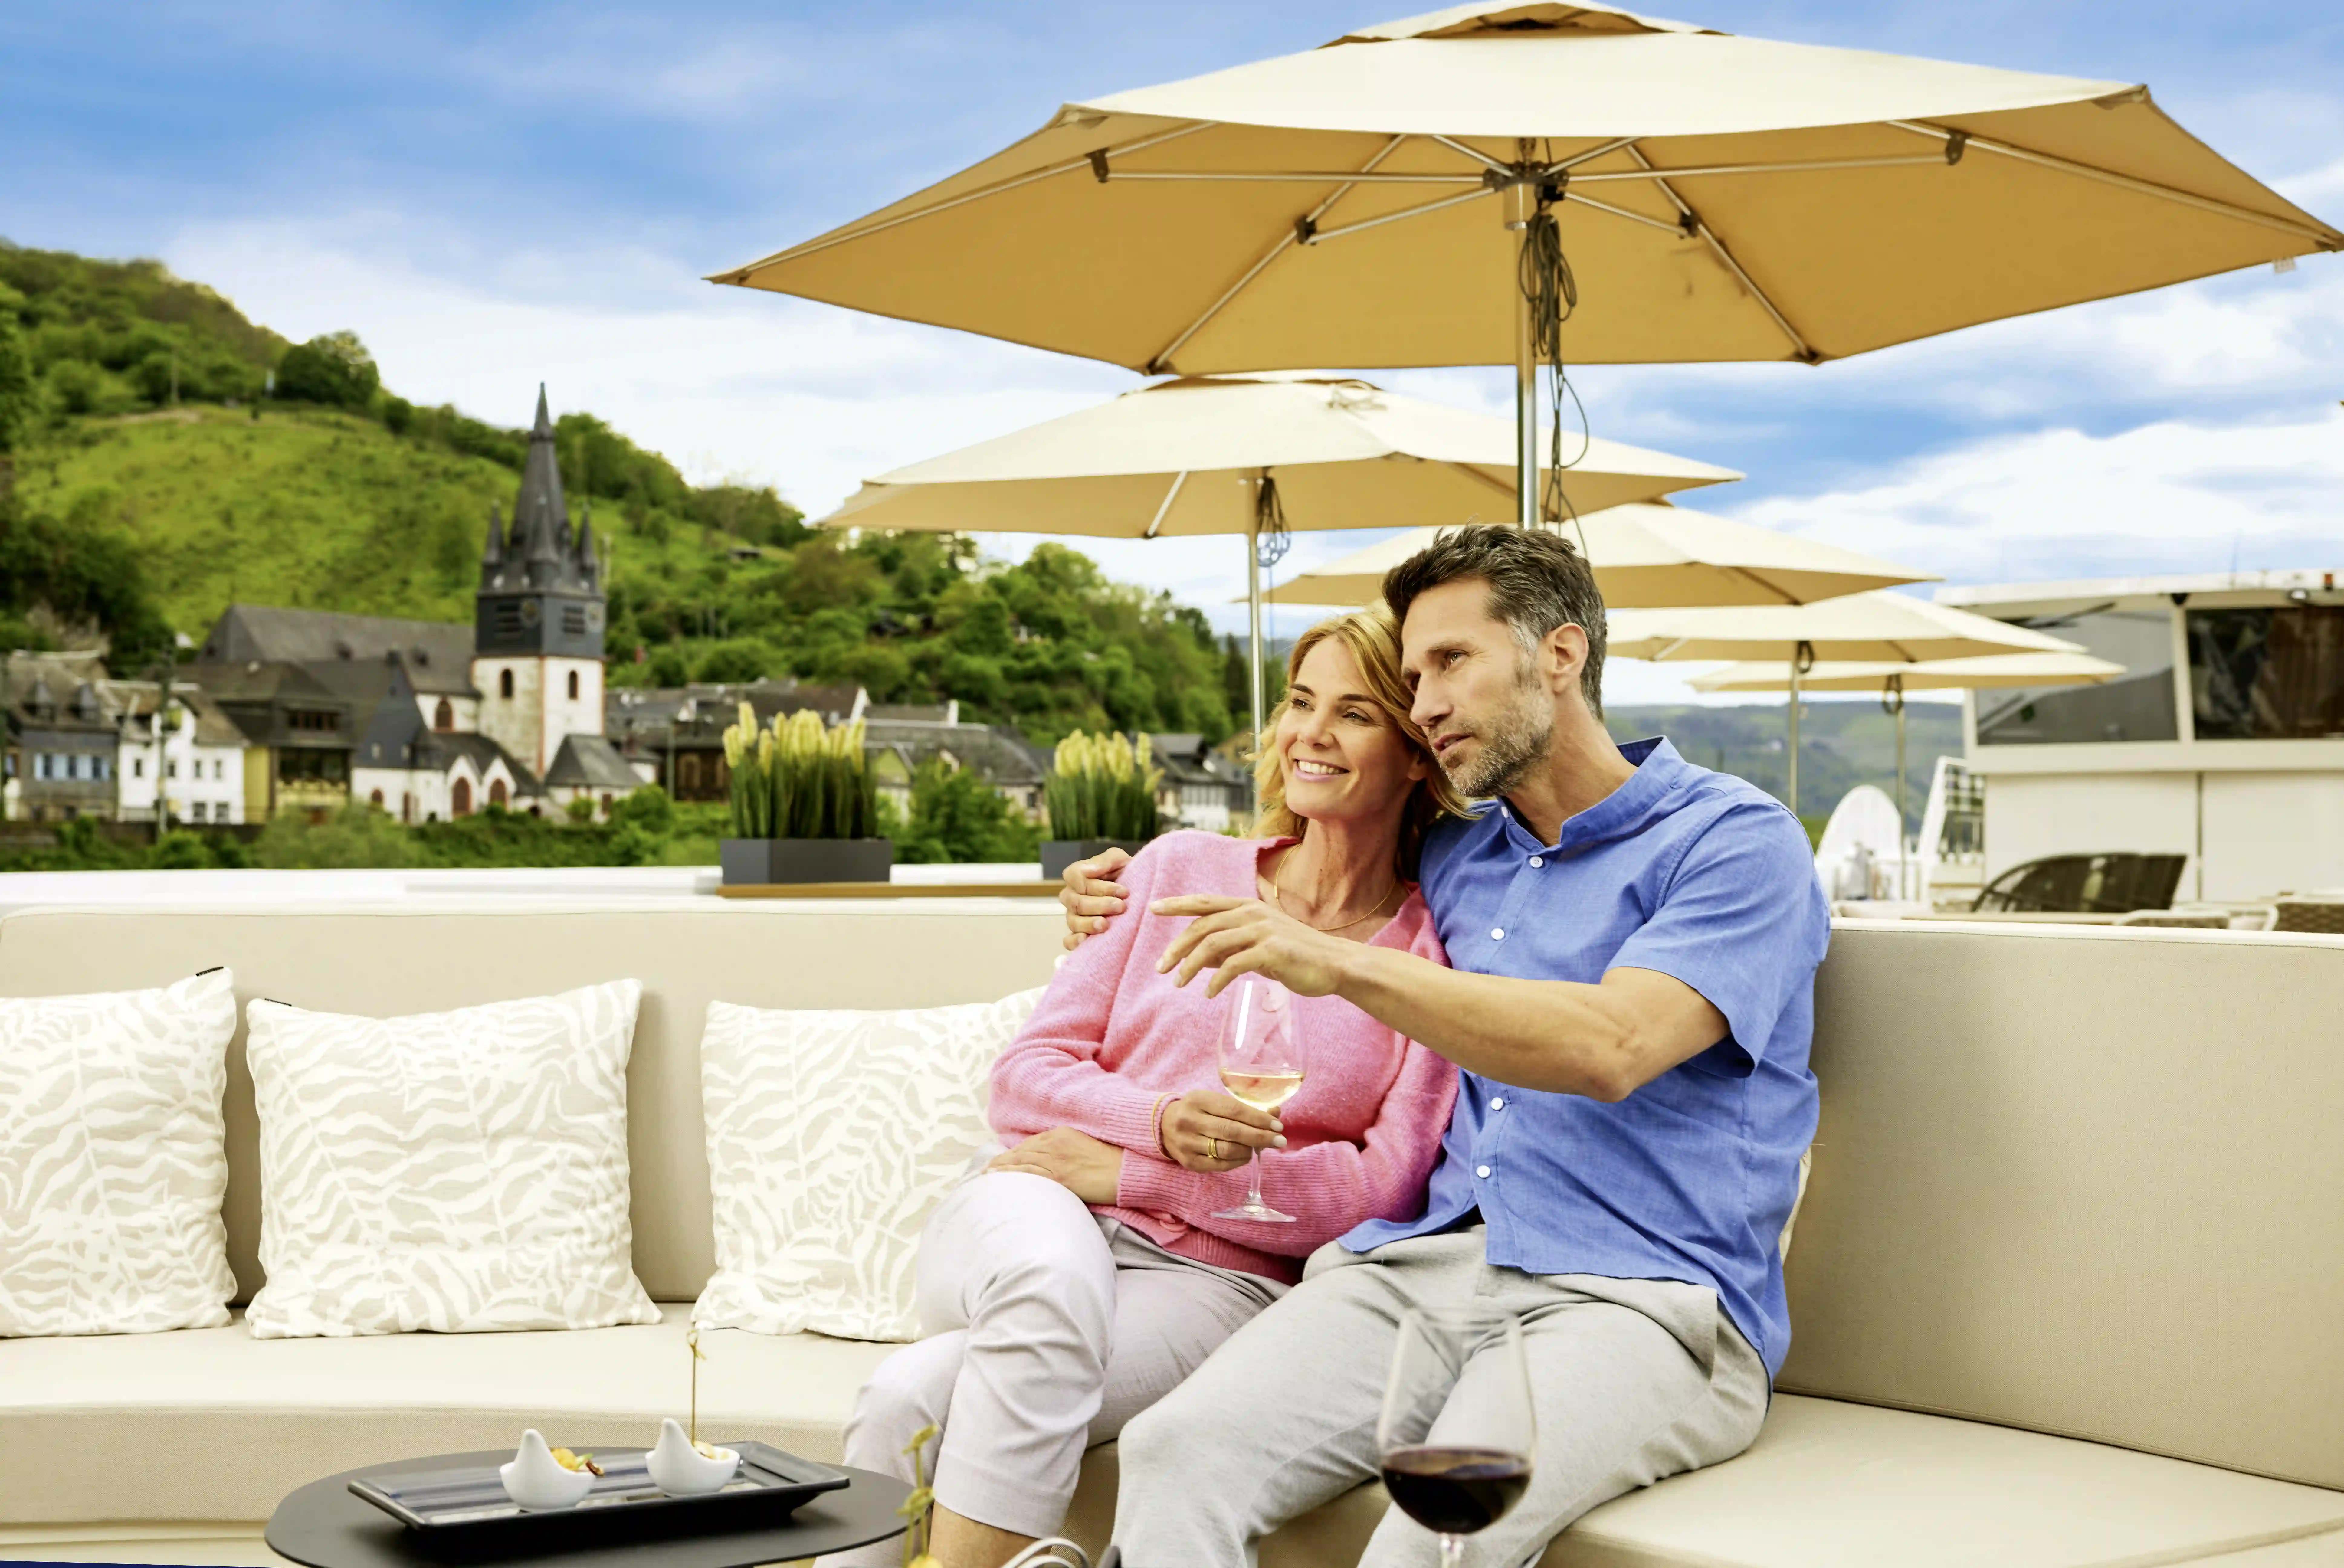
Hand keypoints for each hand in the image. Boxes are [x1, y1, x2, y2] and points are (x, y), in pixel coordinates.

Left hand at [987, 1127, 1123, 1204]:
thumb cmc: (1116, 1161)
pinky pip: (1028, 1176)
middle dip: (1003, 1161)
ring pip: (1021, 1162)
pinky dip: (1010, 1177)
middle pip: (1022, 1152)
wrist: (1129, 1171)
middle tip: (987, 1171)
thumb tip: (1060, 1161)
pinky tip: (998, 1181)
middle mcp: (1055, 1143)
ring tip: (986, 1178)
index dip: (1016, 1153)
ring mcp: (1055, 1160)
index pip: (1032, 1143)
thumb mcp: (1089, 1146)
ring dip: (1001, 1170)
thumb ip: (1070, 1149)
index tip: (1004, 1159)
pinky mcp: (1058, 1178)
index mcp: (1063, 1133)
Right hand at [1058, 847, 1132, 951]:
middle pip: (1076, 901)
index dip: (1099, 886)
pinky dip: (1075, 941)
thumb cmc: (1126, 874)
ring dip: (1089, 923)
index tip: (1123, 891)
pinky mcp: (1077, 933)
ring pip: (1072, 921)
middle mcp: (1071, 895)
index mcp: (1076, 875)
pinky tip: (1086, 940)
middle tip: (1121, 907)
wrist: (1137, 894)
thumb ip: (1106, 860)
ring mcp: (1072, 915)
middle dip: (1099, 905)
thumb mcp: (1120, 861)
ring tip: (1105, 926)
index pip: (1075, 877)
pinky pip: (1068, 940)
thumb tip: (1091, 869)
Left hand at [1152, 894, 1354, 998]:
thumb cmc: (1297, 956)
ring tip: (1178, 983)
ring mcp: (1263, 930)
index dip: (1177, 904)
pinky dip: (1216, 980)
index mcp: (1249, 906)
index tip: (1153, 908)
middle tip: (1160, 968)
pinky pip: (1233, 965)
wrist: (1335, 965)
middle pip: (1203, 925)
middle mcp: (1253, 913)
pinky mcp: (1272, 952)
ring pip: (1213, 944)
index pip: (1205, 902)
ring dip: (1190, 965)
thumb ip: (1231, 945)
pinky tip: (1209, 993)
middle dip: (1176, 947)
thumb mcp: (1260, 944)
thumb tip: (1199, 957)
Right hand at [1158, 1091, 1284, 1172]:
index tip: (1278, 1125)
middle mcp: (1189, 1121)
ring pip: (1227, 1150)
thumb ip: (1244, 1108)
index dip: (1258, 1118)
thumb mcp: (1215, 1102)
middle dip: (1260, 1137)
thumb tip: (1276, 1113)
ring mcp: (1187, 1143)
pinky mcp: (1189, 1162)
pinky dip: (1238, 1161)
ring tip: (1258, 1147)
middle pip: (1232, 1131)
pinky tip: (1245, 1156)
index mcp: (1198, 1099)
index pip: (1234, 1110)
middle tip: (1280, 1141)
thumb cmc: (1198, 1111)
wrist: (1163, 1125)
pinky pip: (1220, 1165)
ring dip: (1249, 1150)